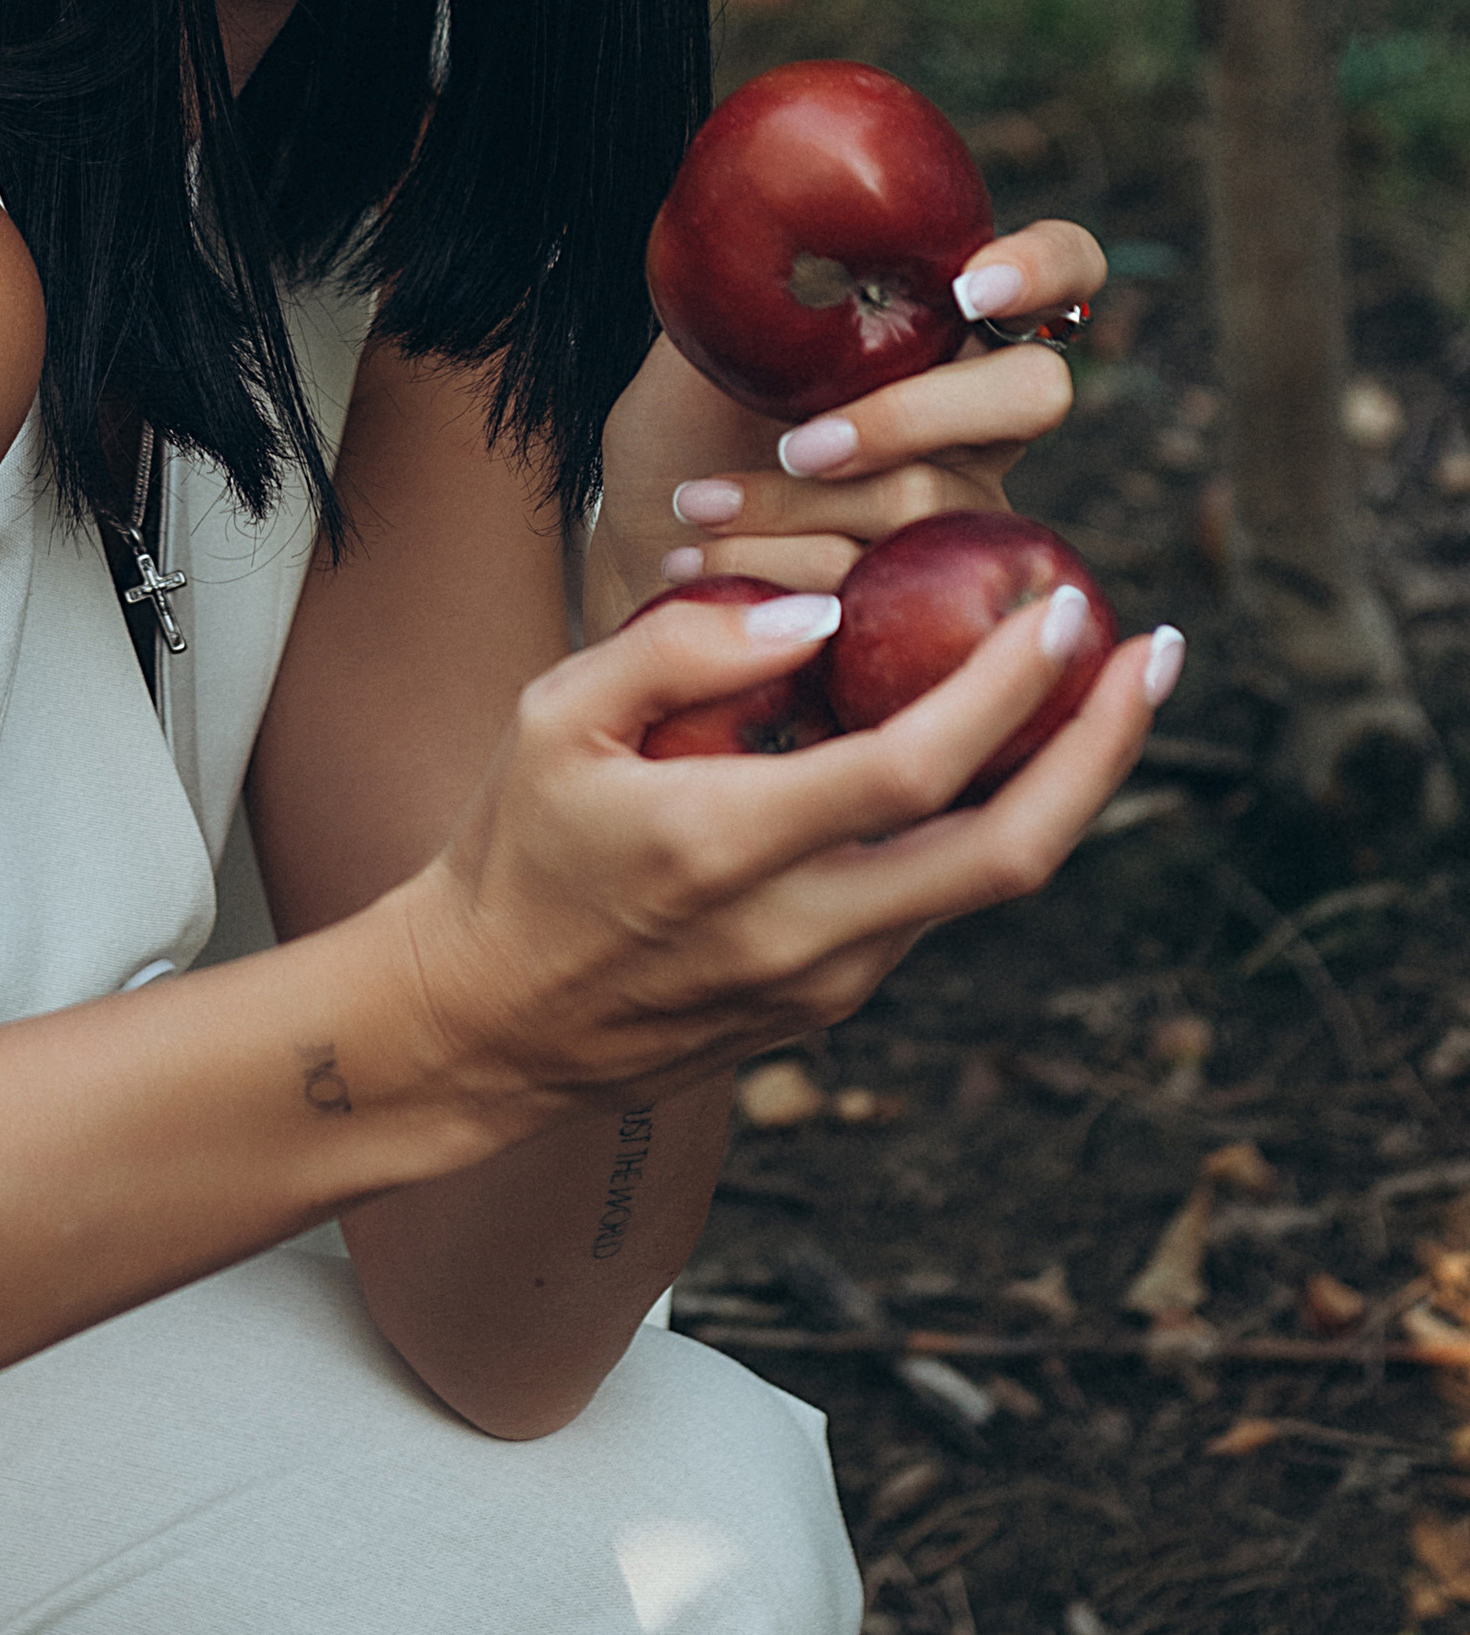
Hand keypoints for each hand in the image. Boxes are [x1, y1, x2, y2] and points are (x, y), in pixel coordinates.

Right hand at [398, 573, 1175, 1113]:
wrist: (482, 1024)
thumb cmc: (510, 848)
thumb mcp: (554, 718)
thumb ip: (682, 648)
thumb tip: (820, 611)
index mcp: (725, 845)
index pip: (914, 766)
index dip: (1007, 688)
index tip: (1064, 611)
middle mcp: (799, 932)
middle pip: (1012, 854)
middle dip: (1104, 753)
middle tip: (1152, 655)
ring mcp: (825, 984)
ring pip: (986, 884)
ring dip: (1058, 787)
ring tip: (1090, 689)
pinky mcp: (829, 1010)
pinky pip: (932, 906)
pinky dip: (980, 824)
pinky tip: (988, 754)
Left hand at [596, 219, 1104, 611]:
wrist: (639, 546)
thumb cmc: (682, 429)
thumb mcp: (701, 339)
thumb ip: (747, 278)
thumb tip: (759, 206)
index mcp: (945, 332)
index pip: (1062, 271)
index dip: (1045, 268)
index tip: (969, 286)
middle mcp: (979, 420)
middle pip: (1033, 396)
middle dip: (912, 416)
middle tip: (797, 444)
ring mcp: (964, 512)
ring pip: (935, 502)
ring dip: (798, 506)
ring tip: (699, 505)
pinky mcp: (922, 601)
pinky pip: (877, 581)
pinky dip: (776, 567)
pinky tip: (696, 560)